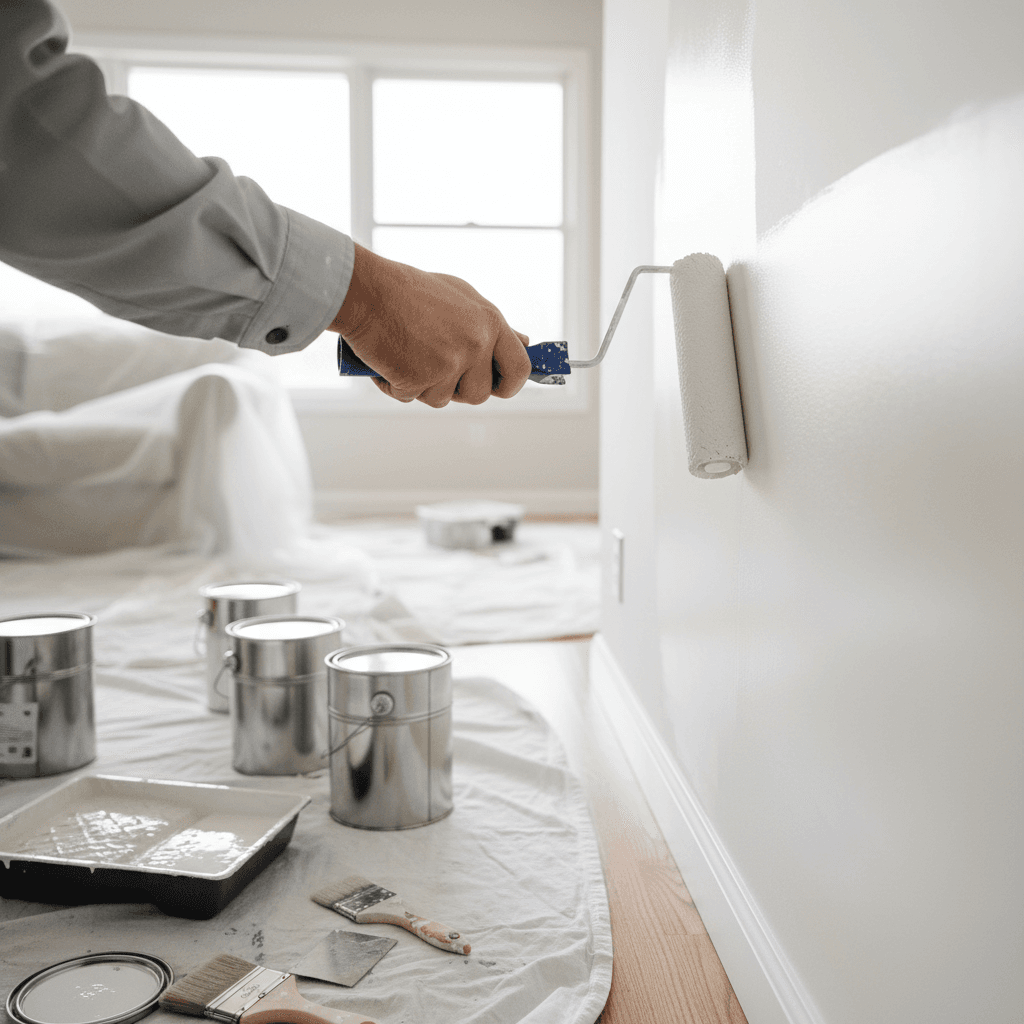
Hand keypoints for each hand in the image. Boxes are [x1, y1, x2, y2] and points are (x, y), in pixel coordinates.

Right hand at [329, 243, 531, 406]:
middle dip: (455, 389)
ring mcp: (448, 362)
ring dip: (422, 386)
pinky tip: (388, 359)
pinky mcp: (419, 377)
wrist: (366, 290)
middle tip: (433, 366)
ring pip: (441, 400)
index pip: (519, 368)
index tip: (498, 387)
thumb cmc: (409, 291)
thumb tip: (524, 344)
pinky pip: (410, 397)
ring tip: (407, 354)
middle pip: (478, 394)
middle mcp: (475, 343)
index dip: (510, 385)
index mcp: (490, 322)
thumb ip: (491, 326)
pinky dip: (395, 385)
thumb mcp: (462, 298)